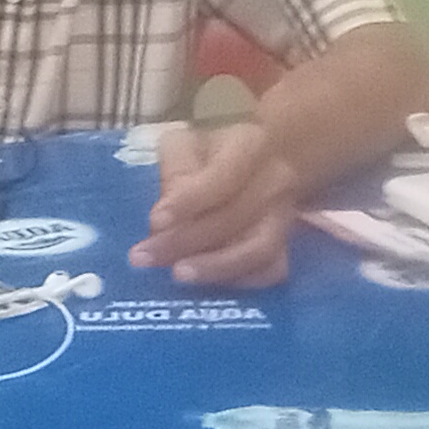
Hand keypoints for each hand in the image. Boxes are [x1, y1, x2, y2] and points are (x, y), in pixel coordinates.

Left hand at [129, 120, 300, 288]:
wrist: (273, 156)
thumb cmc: (219, 151)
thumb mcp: (190, 142)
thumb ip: (174, 170)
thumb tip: (162, 218)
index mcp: (251, 148)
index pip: (223, 178)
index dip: (190, 202)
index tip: (156, 221)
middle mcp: (274, 184)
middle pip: (234, 218)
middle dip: (186, 241)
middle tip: (143, 257)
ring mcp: (284, 217)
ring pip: (259, 250)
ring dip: (215, 268)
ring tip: (177, 275)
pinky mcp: (285, 244)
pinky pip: (269, 270)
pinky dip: (239, 282)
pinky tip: (206, 286)